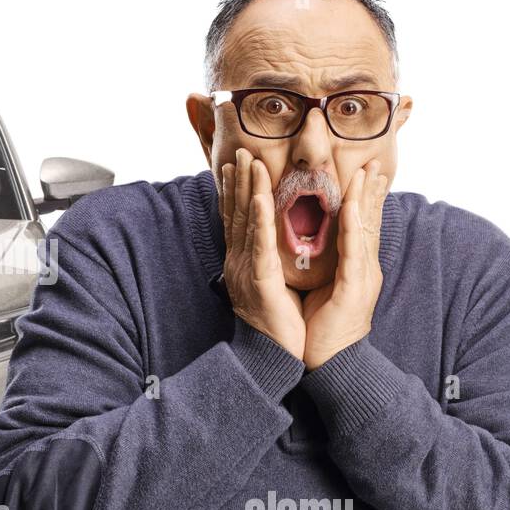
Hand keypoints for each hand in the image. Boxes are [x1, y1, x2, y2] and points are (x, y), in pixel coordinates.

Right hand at [220, 149, 304, 358]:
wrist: (271, 357)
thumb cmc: (276, 325)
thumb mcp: (268, 287)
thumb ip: (265, 263)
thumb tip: (267, 246)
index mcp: (243, 263)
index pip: (237, 220)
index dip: (234, 191)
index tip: (233, 166)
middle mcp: (239, 262)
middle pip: (237, 214)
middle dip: (238, 181)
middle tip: (238, 152)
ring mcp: (247, 270)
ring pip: (247, 223)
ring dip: (247, 189)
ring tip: (248, 162)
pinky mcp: (260, 280)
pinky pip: (260, 244)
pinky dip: (260, 219)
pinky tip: (260, 198)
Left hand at [302, 160, 388, 369]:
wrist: (328, 360)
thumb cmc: (322, 325)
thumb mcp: (325, 287)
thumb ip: (326, 263)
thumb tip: (315, 243)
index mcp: (355, 266)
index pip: (360, 223)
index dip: (364, 196)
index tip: (364, 170)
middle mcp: (364, 267)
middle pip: (369, 220)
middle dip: (371, 190)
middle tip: (374, 160)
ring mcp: (363, 277)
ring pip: (366, 230)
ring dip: (365, 199)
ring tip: (367, 173)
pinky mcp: (354, 288)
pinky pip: (354, 253)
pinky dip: (354, 228)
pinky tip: (353, 208)